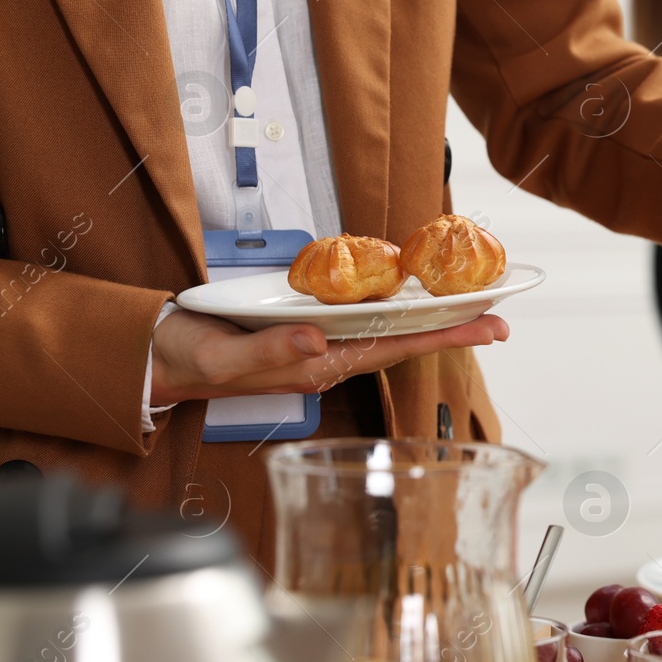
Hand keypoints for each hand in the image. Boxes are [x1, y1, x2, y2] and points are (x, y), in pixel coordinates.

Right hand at [150, 308, 508, 404]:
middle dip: (452, 328)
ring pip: (387, 328)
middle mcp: (328, 356)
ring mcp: (319, 343)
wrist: (161, 359)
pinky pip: (359, 317)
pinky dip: (390, 305)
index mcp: (317, 365)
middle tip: (500, 315)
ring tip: (470, 305)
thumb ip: (269, 352)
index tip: (488, 327)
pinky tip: (408, 296)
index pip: (396, 348)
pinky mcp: (304, 329)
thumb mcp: (223, 357)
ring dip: (428, 317)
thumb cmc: (191, 360)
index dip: (445, 337)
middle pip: (404, 339)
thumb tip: (319, 341)